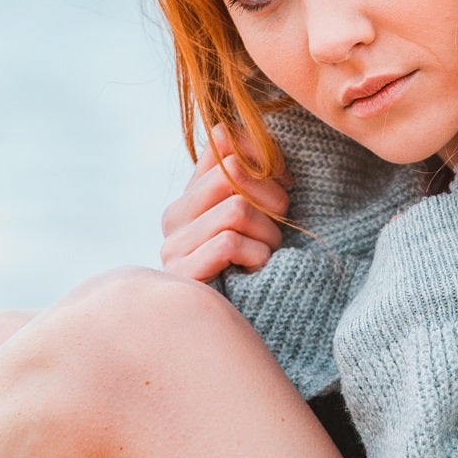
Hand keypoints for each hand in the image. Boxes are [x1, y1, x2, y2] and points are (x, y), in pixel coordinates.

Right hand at [160, 126, 290, 281]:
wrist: (232, 329)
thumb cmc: (252, 265)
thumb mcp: (255, 214)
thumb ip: (243, 173)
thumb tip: (223, 129)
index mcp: (190, 192)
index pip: (224, 143)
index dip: (264, 157)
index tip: (285, 181)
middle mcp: (173, 215)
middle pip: (232, 173)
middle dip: (271, 199)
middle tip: (280, 226)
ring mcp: (173, 246)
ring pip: (236, 209)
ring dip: (267, 235)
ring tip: (266, 253)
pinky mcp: (183, 274)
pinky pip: (230, 243)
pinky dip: (256, 256)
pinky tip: (256, 269)